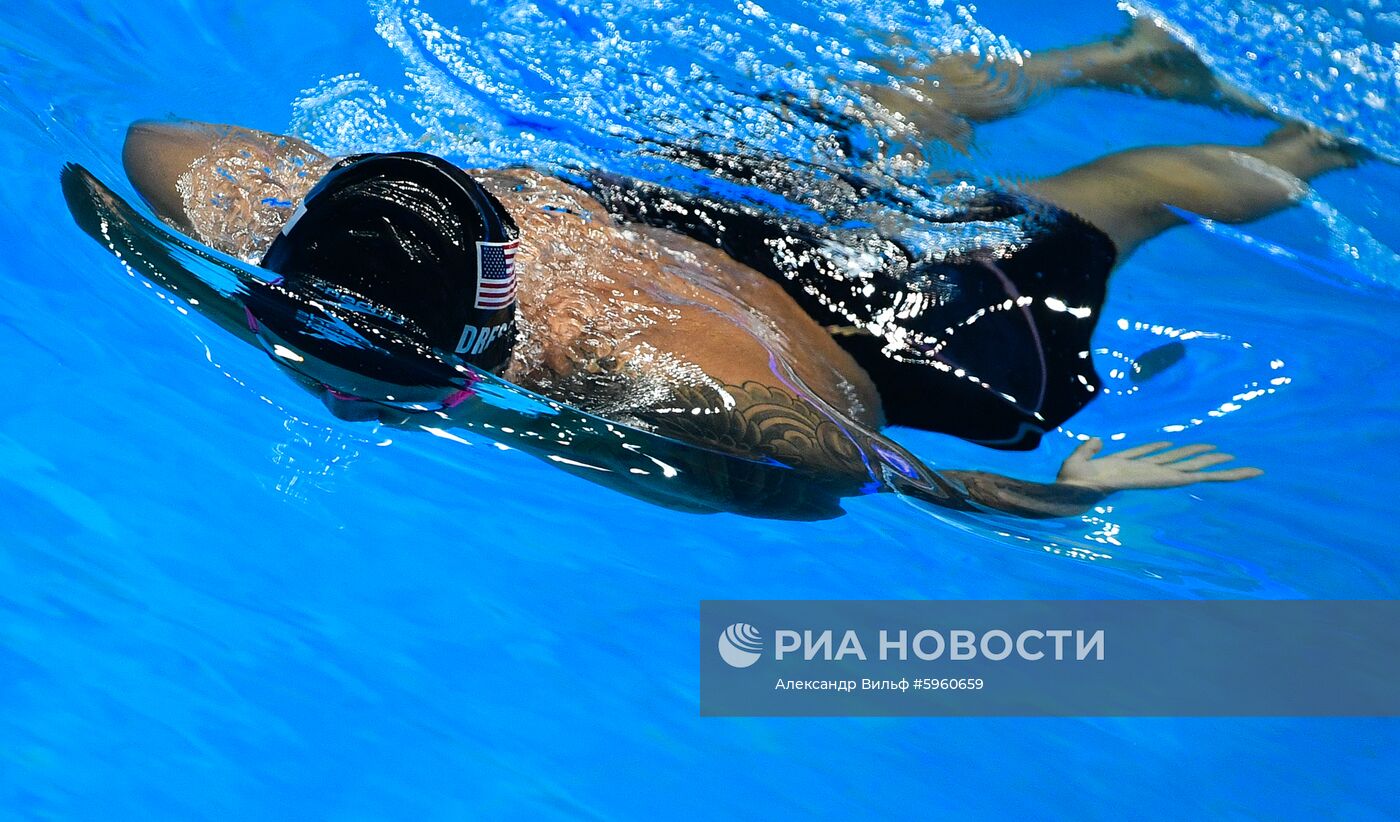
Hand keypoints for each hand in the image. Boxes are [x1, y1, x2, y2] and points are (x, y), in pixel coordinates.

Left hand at [1056, 438, 1262, 491]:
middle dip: (1205, 459)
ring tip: (1244, 465)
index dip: (1167, 449)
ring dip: (1219, 468)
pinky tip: (1226, 468)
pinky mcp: (1159, 480)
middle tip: (1231, 456)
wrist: (1071, 490)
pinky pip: (1189, 476)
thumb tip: (1099, 439)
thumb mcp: (1079, 457)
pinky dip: (1210, 474)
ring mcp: (1155, 476)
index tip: (1179, 445)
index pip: (1154, 455)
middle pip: (1182, 462)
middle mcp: (1147, 471)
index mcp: (1130, 465)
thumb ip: (1089, 448)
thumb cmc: (1070, 479)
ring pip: (1194, 470)